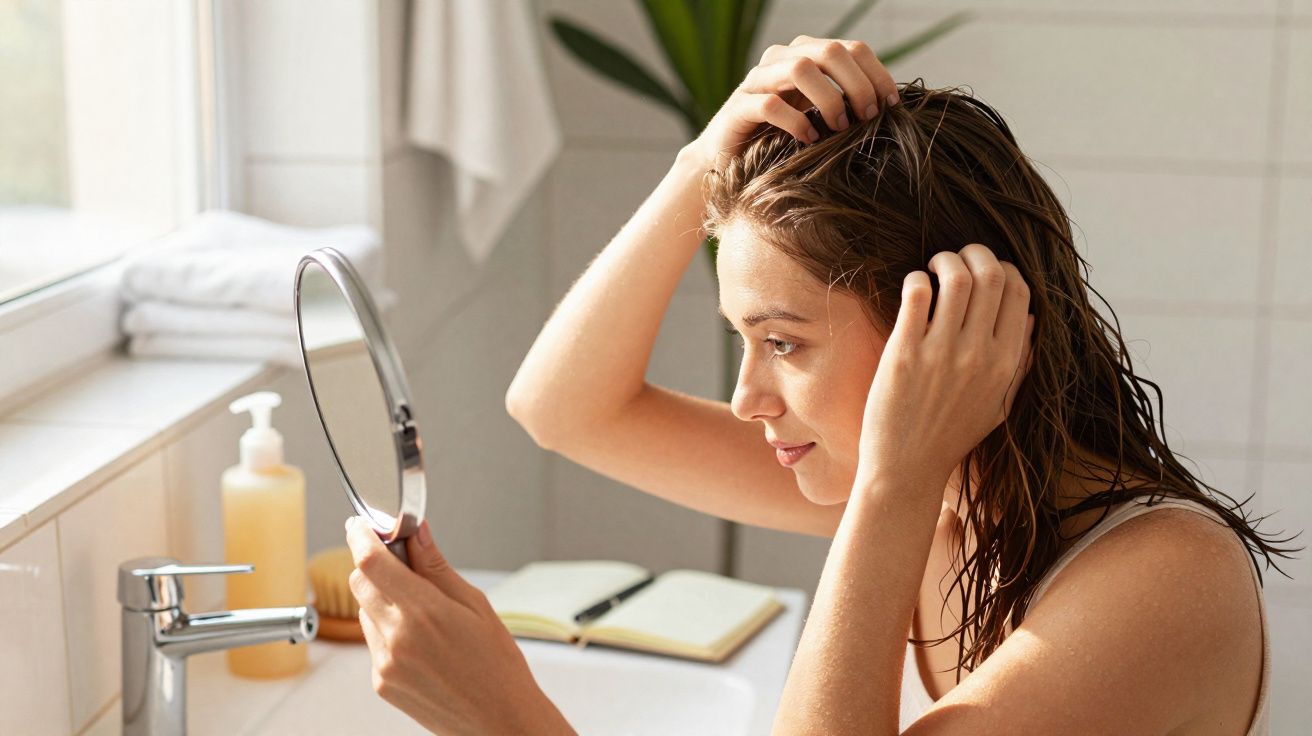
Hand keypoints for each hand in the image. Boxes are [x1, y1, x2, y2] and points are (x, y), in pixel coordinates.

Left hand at [345, 517, 573, 734]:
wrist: (500, 720)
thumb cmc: (498, 665)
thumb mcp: (475, 605)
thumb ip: (437, 567)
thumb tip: (417, 534)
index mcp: (423, 613)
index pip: (371, 562)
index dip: (361, 537)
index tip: (361, 526)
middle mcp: (396, 638)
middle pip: (360, 583)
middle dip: (373, 565)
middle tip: (398, 560)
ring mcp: (385, 664)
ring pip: (365, 612)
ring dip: (382, 598)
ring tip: (422, 611)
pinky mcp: (381, 683)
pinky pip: (372, 642)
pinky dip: (387, 629)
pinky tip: (420, 639)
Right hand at [685, 35, 898, 169]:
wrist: (729, 161)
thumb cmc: (782, 140)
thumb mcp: (819, 116)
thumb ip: (846, 102)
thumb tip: (891, 107)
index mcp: (805, 55)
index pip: (851, 48)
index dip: (877, 73)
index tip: (892, 105)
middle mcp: (780, 59)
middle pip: (830, 52)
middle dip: (857, 84)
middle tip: (868, 117)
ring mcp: (757, 81)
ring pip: (800, 69)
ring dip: (829, 99)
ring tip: (839, 128)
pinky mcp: (738, 107)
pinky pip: (770, 104)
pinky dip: (796, 122)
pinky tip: (809, 140)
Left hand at [857, 244, 1034, 490]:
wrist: (907, 468)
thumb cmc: (951, 437)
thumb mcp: (1000, 405)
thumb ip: (1020, 364)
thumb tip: (1032, 320)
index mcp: (1006, 364)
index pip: (1019, 292)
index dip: (1004, 269)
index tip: (985, 271)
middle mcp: (978, 354)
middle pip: (991, 275)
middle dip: (974, 253)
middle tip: (956, 258)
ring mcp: (941, 352)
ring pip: (956, 277)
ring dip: (945, 260)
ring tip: (934, 268)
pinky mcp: (904, 352)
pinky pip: (917, 293)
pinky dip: (917, 279)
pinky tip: (914, 288)